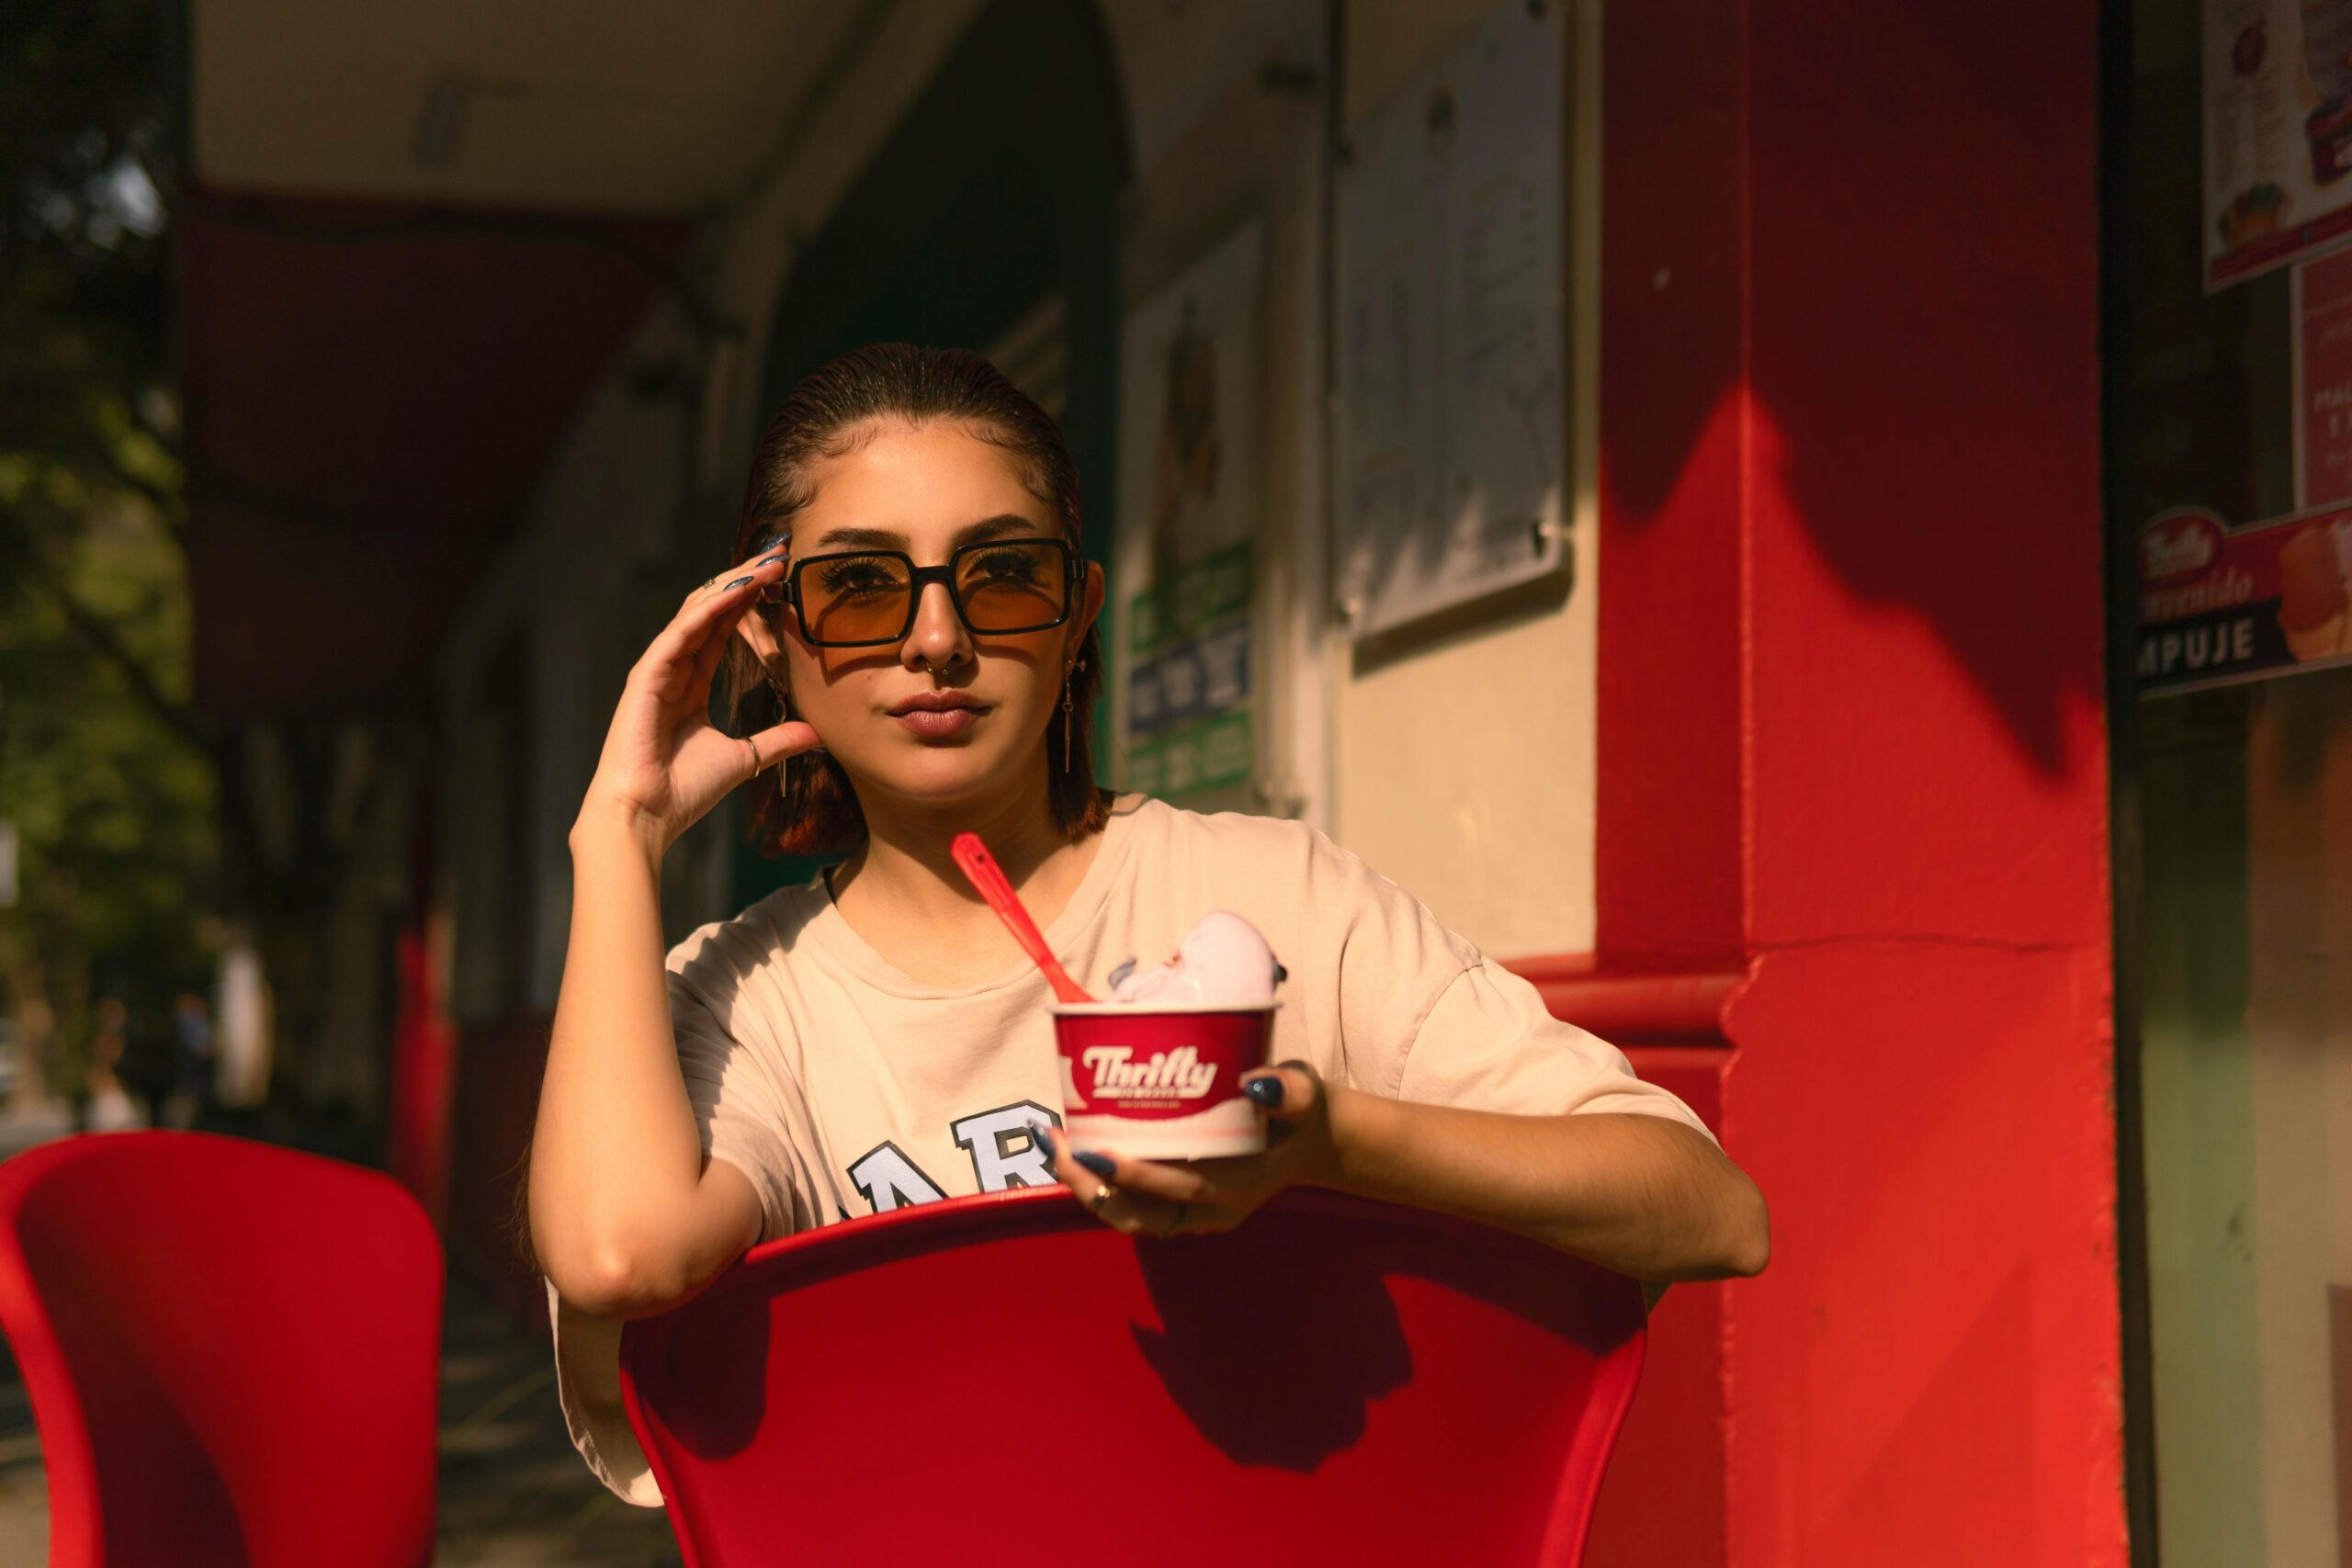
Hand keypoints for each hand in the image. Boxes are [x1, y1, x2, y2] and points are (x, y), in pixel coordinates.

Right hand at [575, 546, 819, 855]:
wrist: (646, 815)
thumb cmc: (683, 791)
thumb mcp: (744, 759)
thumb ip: (777, 742)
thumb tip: (816, 735)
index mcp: (690, 684)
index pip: (722, 628)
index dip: (750, 600)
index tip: (782, 577)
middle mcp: (673, 669)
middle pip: (711, 608)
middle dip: (745, 579)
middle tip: (779, 553)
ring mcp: (658, 669)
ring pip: (697, 611)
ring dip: (733, 583)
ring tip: (767, 561)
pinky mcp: (648, 675)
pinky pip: (682, 632)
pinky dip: (710, 608)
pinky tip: (738, 588)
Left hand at [1039, 1062, 1340, 1236]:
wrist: (1311, 1143)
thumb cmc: (1301, 1111)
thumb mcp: (1304, 1093)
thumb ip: (1289, 1090)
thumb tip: (1255, 1080)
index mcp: (1239, 1185)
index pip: (1180, 1187)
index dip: (1134, 1174)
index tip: (1094, 1149)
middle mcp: (1212, 1209)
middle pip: (1140, 1211)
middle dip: (1091, 1182)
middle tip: (1056, 1143)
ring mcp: (1193, 1212)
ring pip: (1129, 1216)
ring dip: (1087, 1187)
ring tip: (1053, 1147)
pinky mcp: (1179, 1204)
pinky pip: (1132, 1206)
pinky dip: (1100, 1184)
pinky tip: (1074, 1150)